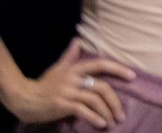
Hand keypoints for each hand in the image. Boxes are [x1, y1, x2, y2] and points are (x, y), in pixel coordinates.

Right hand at [3, 40, 134, 128]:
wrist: (24, 98)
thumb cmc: (44, 84)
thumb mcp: (58, 68)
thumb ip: (69, 57)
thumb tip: (77, 41)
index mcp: (74, 69)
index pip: (100, 65)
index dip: (118, 69)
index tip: (132, 76)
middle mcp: (73, 79)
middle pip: (101, 87)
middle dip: (114, 101)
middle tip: (121, 114)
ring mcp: (67, 92)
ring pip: (94, 100)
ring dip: (107, 112)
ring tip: (113, 121)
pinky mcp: (62, 105)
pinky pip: (83, 111)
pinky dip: (94, 118)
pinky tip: (101, 124)